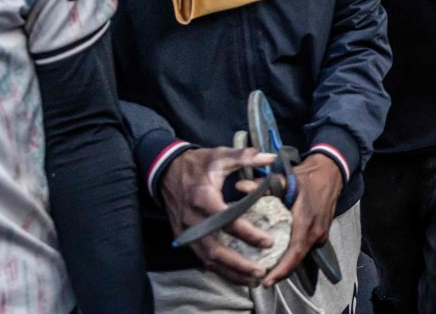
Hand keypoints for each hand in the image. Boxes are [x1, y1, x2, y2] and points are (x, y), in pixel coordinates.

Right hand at [160, 148, 277, 285]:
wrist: (166, 171)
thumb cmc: (197, 164)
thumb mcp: (219, 155)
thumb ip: (245, 157)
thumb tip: (270, 157)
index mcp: (203, 198)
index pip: (227, 221)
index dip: (248, 234)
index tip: (268, 242)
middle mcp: (193, 219)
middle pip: (215, 249)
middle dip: (239, 264)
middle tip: (261, 271)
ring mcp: (186, 231)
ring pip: (207, 259)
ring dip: (229, 272)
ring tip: (252, 279)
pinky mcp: (184, 237)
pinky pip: (201, 258)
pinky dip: (218, 269)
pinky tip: (235, 275)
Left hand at [261, 153, 342, 286]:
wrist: (331, 173)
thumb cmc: (307, 177)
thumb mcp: (285, 179)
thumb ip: (263, 186)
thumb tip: (239, 187)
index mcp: (306, 221)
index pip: (294, 253)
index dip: (280, 270)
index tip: (266, 282)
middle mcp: (316, 232)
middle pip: (296, 259)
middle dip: (280, 273)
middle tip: (260, 281)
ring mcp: (321, 234)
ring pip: (301, 255)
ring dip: (286, 265)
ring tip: (266, 272)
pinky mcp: (322, 233)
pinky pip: (305, 248)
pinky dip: (292, 255)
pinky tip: (279, 256)